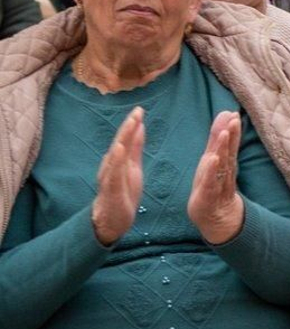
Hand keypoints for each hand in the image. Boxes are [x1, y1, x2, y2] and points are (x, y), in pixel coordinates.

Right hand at [91, 108, 145, 246]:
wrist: (111, 220)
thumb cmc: (122, 191)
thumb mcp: (133, 166)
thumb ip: (135, 147)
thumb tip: (140, 126)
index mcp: (120, 160)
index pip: (125, 139)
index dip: (132, 124)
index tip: (140, 109)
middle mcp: (112, 166)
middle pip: (120, 143)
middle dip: (128, 126)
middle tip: (138, 111)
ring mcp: (110, 177)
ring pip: (115, 155)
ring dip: (122, 139)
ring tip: (130, 125)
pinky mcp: (111, 190)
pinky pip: (113, 174)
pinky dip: (115, 161)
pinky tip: (119, 150)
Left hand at [189, 111, 244, 243]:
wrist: (217, 218)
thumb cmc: (213, 186)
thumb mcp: (214, 161)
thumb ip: (218, 139)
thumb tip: (227, 113)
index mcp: (223, 163)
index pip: (229, 146)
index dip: (232, 131)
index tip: (233, 113)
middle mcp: (223, 172)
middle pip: (228, 153)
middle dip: (231, 136)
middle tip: (233, 119)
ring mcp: (217, 185)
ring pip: (222, 166)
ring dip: (224, 150)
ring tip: (225, 134)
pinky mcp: (208, 197)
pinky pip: (210, 183)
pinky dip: (211, 171)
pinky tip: (213, 159)